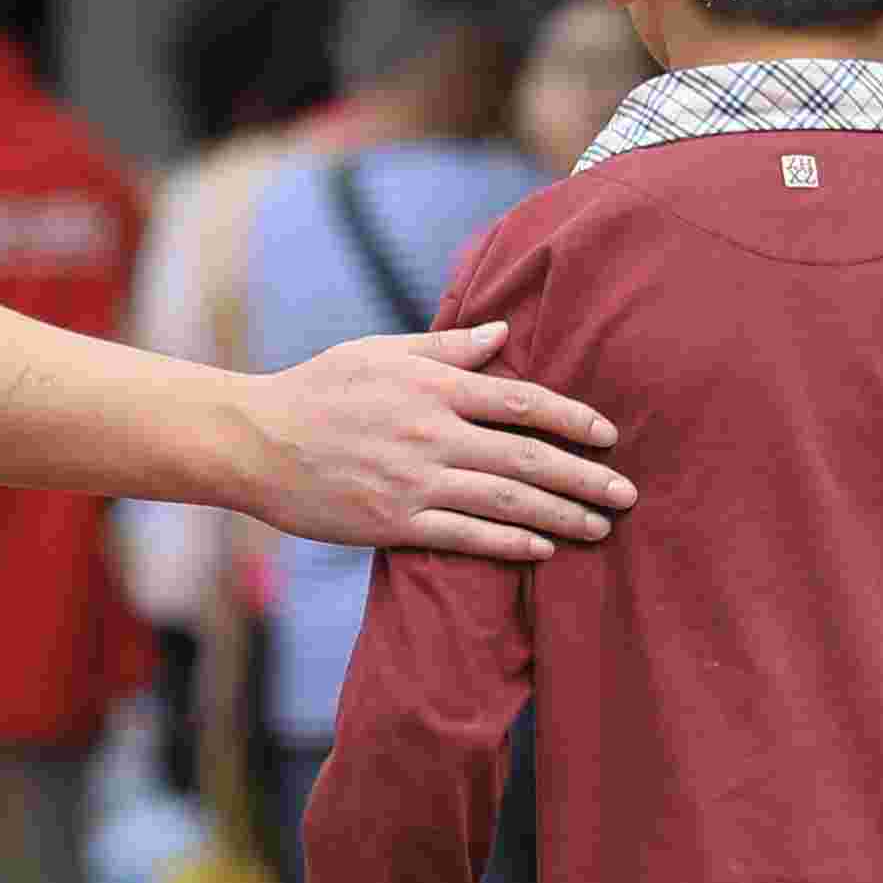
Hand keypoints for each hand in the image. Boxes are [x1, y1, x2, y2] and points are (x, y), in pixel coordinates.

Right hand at [240, 325, 627, 562]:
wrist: (255, 441)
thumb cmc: (319, 389)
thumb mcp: (381, 352)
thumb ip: (447, 348)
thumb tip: (504, 334)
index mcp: (432, 386)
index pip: (522, 401)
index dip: (572, 419)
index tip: (608, 435)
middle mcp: (432, 433)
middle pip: (527, 457)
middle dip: (585, 476)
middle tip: (627, 493)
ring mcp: (414, 482)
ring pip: (506, 501)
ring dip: (562, 515)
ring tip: (600, 526)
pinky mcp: (394, 523)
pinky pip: (466, 536)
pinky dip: (510, 542)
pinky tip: (544, 548)